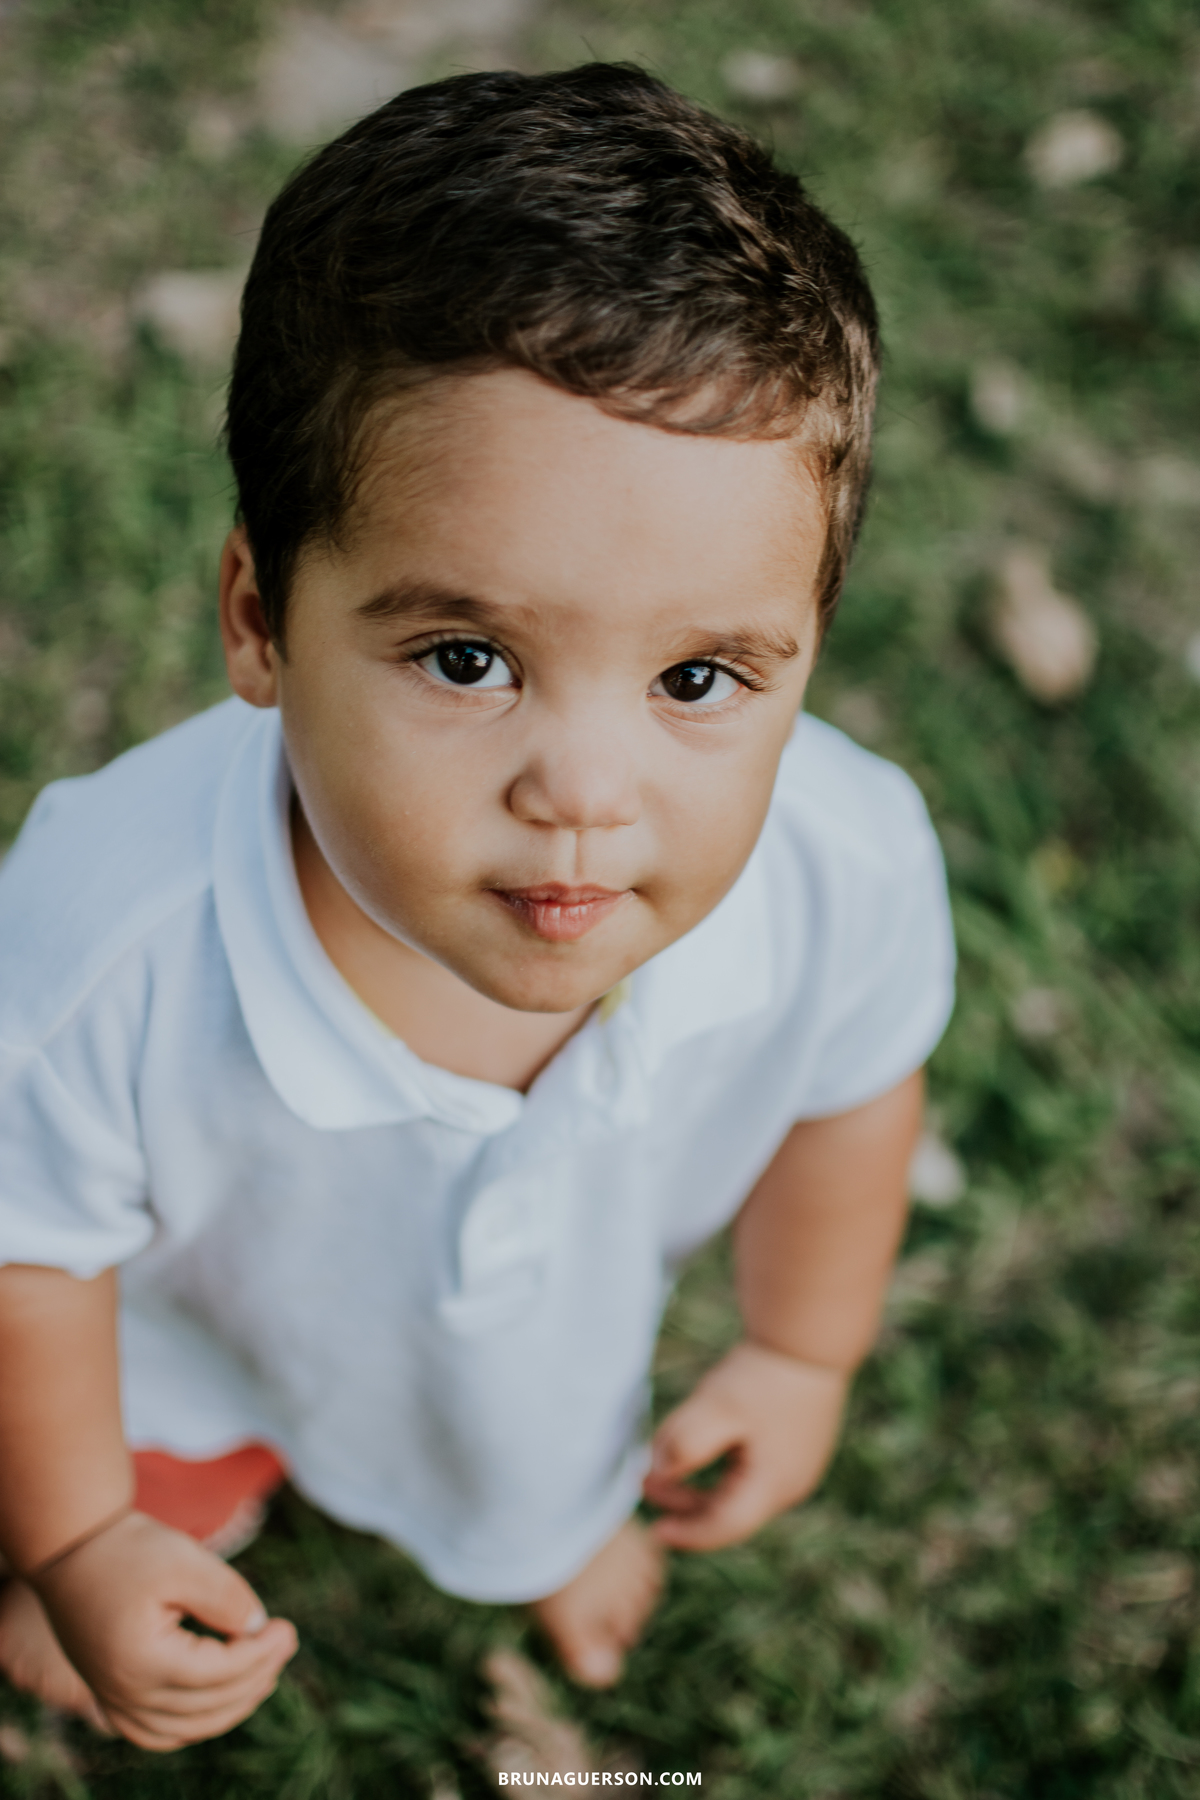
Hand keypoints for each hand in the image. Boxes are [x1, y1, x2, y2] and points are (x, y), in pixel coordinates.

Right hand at [30, 1510, 297, 1749]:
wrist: (70, 1551)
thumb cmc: (127, 1550)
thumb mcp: (183, 1561)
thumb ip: (225, 1597)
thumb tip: (258, 1629)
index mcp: (143, 1662)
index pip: (219, 1673)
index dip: (261, 1654)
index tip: (287, 1628)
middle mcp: (125, 1695)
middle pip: (209, 1704)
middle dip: (256, 1676)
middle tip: (286, 1644)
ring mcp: (114, 1702)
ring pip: (188, 1726)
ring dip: (232, 1704)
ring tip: (265, 1672)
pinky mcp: (109, 1698)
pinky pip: (160, 1732)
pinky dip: (196, 1723)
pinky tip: (221, 1700)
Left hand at [643, 1339, 847, 1550]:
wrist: (809, 1336)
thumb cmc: (763, 1375)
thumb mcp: (716, 1408)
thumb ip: (684, 1444)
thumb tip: (658, 1473)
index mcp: (774, 1485)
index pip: (723, 1527)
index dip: (686, 1534)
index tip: (654, 1530)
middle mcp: (792, 1484)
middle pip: (731, 1512)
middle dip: (685, 1504)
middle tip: (646, 1483)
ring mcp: (799, 1465)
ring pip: (740, 1491)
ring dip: (700, 1484)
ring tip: (664, 1462)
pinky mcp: (798, 1445)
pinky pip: (752, 1471)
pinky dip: (721, 1467)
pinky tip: (702, 1445)